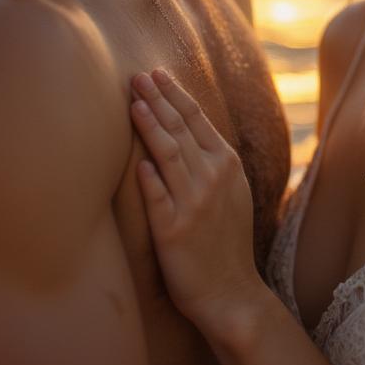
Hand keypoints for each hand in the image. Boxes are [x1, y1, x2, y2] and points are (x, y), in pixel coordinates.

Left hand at [130, 69, 264, 335]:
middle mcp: (213, 178)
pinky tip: (137, 161)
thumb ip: (213, 159)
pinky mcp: (175, 230)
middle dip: (157, 98)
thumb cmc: (226, 239)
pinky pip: (158, 196)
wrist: (230, 291)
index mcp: (227, 164)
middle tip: (136, 76)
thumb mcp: (232, 191)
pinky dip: (149, 178)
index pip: (197, 118)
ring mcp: (194, 203)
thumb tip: (186, 127)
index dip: (175, 93)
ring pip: (168, 154)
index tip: (156, 73)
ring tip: (132, 103)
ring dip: (150, 125)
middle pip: (180, 128)